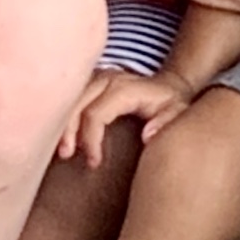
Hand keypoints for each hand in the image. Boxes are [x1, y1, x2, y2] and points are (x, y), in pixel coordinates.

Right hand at [58, 60, 197, 162]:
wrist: (169, 85)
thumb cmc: (171, 103)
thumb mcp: (178, 111)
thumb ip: (166, 122)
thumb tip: (146, 136)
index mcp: (123, 88)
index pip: (95, 114)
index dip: (90, 140)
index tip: (94, 162)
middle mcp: (107, 78)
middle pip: (76, 104)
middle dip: (67, 131)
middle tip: (67, 156)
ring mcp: (97, 77)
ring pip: (69, 97)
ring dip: (61, 123)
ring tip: (62, 149)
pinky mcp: (91, 80)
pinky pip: (71, 95)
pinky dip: (63, 114)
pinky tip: (62, 134)